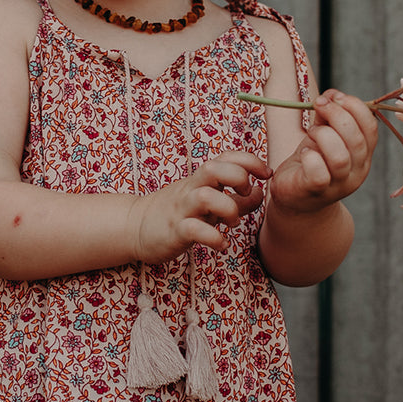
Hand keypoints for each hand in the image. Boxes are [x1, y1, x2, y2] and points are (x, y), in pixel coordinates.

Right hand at [130, 150, 271, 263]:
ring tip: (233, 223)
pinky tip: (222, 245)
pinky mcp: (175, 230)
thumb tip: (261, 192)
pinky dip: (214, 238)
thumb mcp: (211, 202)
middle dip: (238, 178)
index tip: (266, 174)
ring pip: (205, 196)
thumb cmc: (180, 212)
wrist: (137, 226)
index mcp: (202, 179)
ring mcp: (182, 209)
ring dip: (228, 209)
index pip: (227, 157)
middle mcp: (192, 188)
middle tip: (246, 195)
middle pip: (214, 168)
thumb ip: (237, 198)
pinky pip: (194, 230)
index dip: (250, 161)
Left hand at [268, 90, 377, 213]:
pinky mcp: (316, 191)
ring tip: (311, 132)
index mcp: (363, 154)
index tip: (333, 96)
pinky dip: (310, 157)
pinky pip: (319, 173)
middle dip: (337, 115)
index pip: (371, 127)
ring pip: (340, 157)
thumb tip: (332, 94)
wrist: (295, 199)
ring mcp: (339, 185)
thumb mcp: (323, 135)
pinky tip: (304, 153)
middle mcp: (357, 171)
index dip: (355, 106)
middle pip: (357, 140)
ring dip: (323, 136)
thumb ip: (328, 116)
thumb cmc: (311, 163)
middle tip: (318, 105)